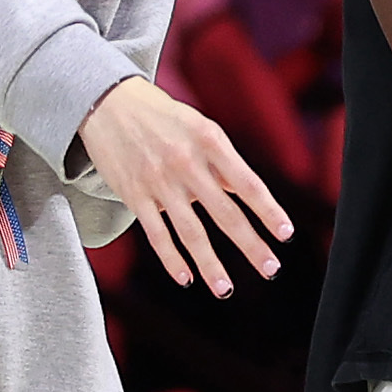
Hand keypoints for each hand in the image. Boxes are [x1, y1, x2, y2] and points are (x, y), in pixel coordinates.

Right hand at [75, 76, 293, 298]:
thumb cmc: (162, 116)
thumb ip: (222, 162)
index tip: (285, 234)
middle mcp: (186, 162)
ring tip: (226, 289)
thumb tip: (246, 196)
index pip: (247, 184)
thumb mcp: (199, 126)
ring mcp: (159, 181)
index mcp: (210, 141)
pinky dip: (171, 259)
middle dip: (251, 245)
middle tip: (271, 268)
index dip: (269, 211)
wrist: (107, 102)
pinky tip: (185, 278)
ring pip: (190, 232)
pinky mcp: (135, 194)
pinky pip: (156, 234)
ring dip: (211, 264)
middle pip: (225, 213)